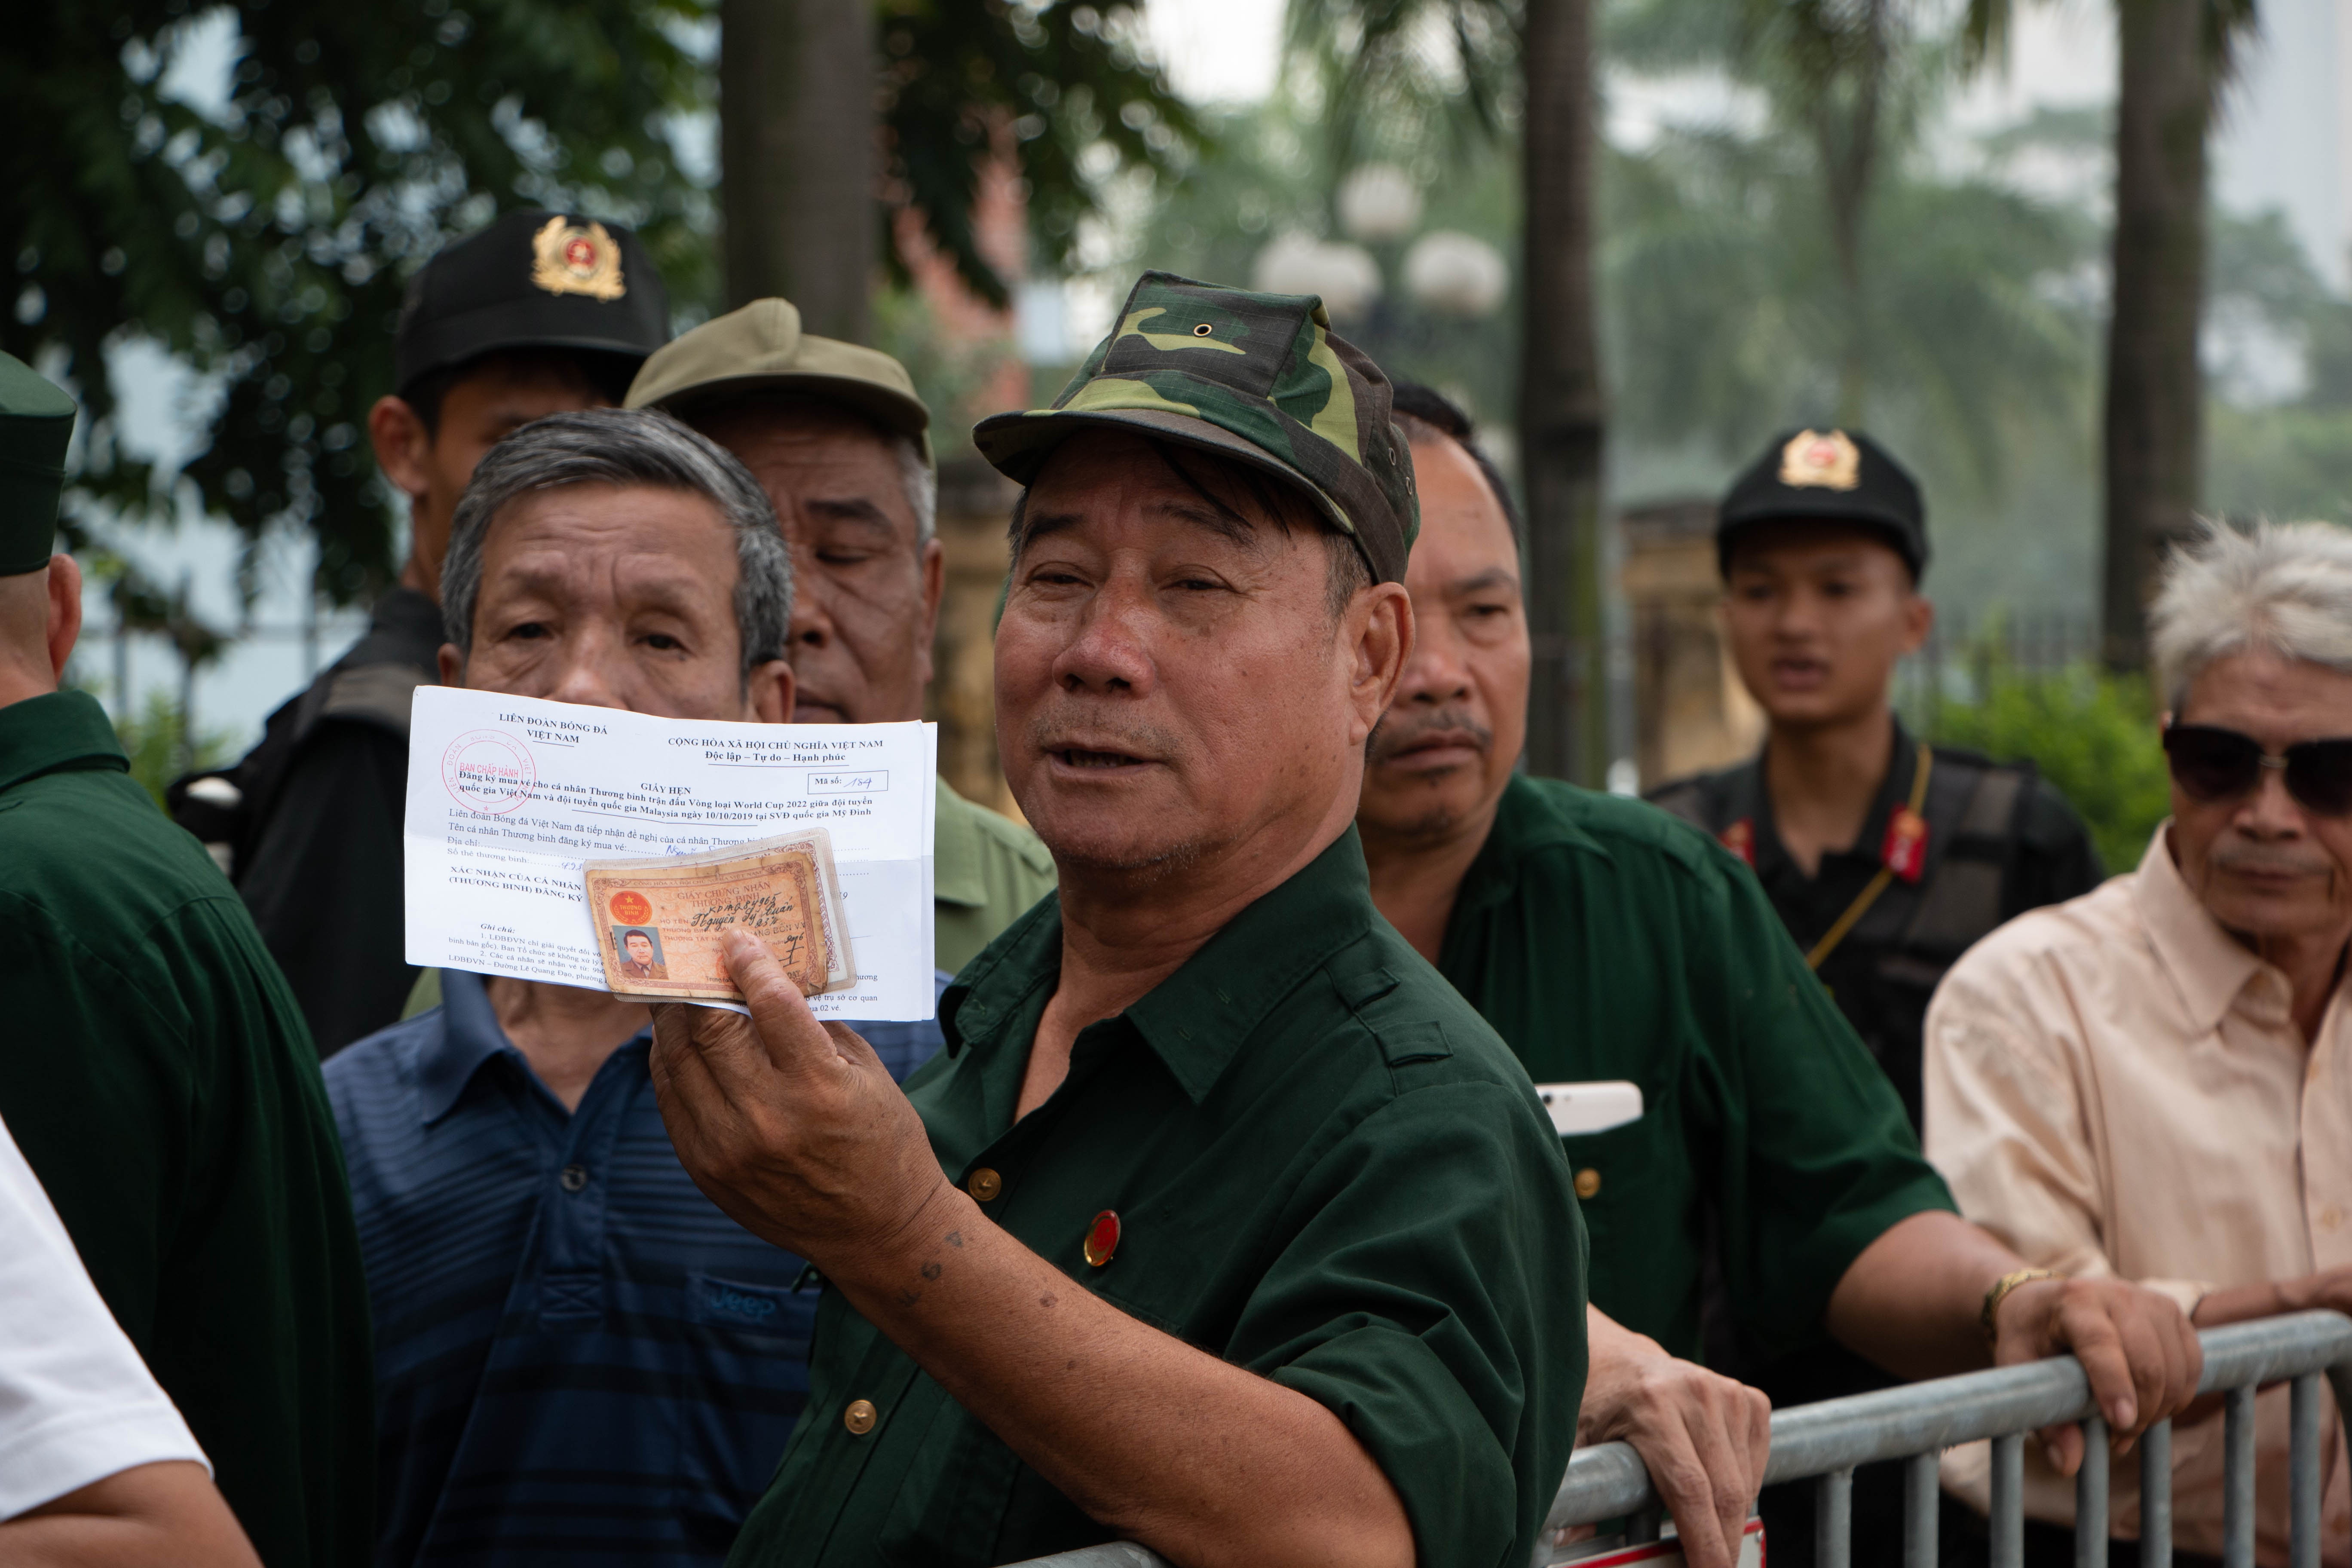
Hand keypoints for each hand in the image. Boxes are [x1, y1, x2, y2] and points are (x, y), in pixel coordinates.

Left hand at [646, 927, 953, 1270]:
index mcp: (817, 1086)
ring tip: (678, 993)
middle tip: (695, 958)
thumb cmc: (883, 1143)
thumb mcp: (866, 1074)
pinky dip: (670, 1064)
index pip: (769, 1003)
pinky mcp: (706, 1169)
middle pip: (710, 1028)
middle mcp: (766, 1116)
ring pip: (677, 1061)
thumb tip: (769, 980)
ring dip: (674, 1019)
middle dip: (699, 983)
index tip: (737, 940)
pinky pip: (671, 1100)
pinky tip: (678, 1043)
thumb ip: (816, 1027)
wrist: (877, 1232)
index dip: (748, 962)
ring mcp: (729, 1147)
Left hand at [1578, 1307, 1770, 1567]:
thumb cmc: (1593, 1403)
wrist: (1615, 1357)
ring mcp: (1724, 1392)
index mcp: (1650, 1406)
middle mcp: (1693, 1393)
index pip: (1690, 1489)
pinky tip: (1716, 1492)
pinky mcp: (1744, 1396)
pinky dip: (1744, 1488)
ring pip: (1744, 1481)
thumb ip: (1575, 1491)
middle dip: (1723, 1544)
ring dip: (1731, 1519)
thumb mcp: (1574, 1442)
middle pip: (1724, 1491)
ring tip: (1706, 1536)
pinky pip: (1757, 1460)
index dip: (1704, 1542)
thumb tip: (1570, 1542)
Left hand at [1994, 1276, 2201, 1476]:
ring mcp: (2151, 1301)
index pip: (2101, 1345)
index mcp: (2073, 1301)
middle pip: (2148, 1365)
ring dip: (2160, 1409)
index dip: (2115, 1387)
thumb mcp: (2019, 1370)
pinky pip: (2193, 1365)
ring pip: (2176, 1370)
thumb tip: (2068, 1465)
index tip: (2121, 1424)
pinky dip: (2178, 1395)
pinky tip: (2152, 1405)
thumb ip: (2045, 1418)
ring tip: (2129, 1423)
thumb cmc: (2030, 1337)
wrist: (2044, 1300)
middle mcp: (2117, 1294)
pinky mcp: (2174, 1313)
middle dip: (2139, 1413)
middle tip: (2117, 1438)